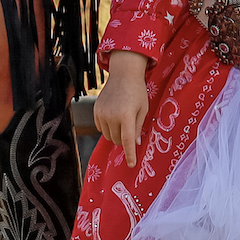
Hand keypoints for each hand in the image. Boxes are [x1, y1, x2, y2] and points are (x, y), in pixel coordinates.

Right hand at [93, 50, 151, 166]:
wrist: (123, 74)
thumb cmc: (138, 91)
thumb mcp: (143, 109)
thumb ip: (139, 127)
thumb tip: (135, 144)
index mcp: (126, 116)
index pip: (127, 141)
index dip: (130, 154)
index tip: (132, 165)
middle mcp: (112, 116)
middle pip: (116, 140)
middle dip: (123, 140)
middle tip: (130, 129)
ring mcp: (102, 114)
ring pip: (107, 136)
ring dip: (115, 134)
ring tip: (122, 120)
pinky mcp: (96, 111)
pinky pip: (100, 128)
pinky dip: (107, 127)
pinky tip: (113, 117)